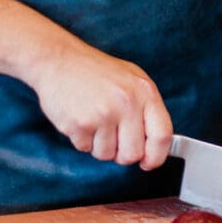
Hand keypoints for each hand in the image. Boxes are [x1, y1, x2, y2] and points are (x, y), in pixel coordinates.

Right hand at [32, 42, 172, 170]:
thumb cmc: (96, 71)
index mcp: (145, 92)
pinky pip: (85, 149)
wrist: (59, 60)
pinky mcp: (79, 124)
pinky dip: (82, 139)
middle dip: (122, 153)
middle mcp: (126, 103)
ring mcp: (102, 114)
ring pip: (107, 155)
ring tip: (93, 120)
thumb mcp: (132, 79)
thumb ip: (146, 108)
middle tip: (112, 137)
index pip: (162, 135)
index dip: (157, 156)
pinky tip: (80, 117)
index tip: (148, 162)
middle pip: (133, 154)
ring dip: (99, 145)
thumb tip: (154, 144)